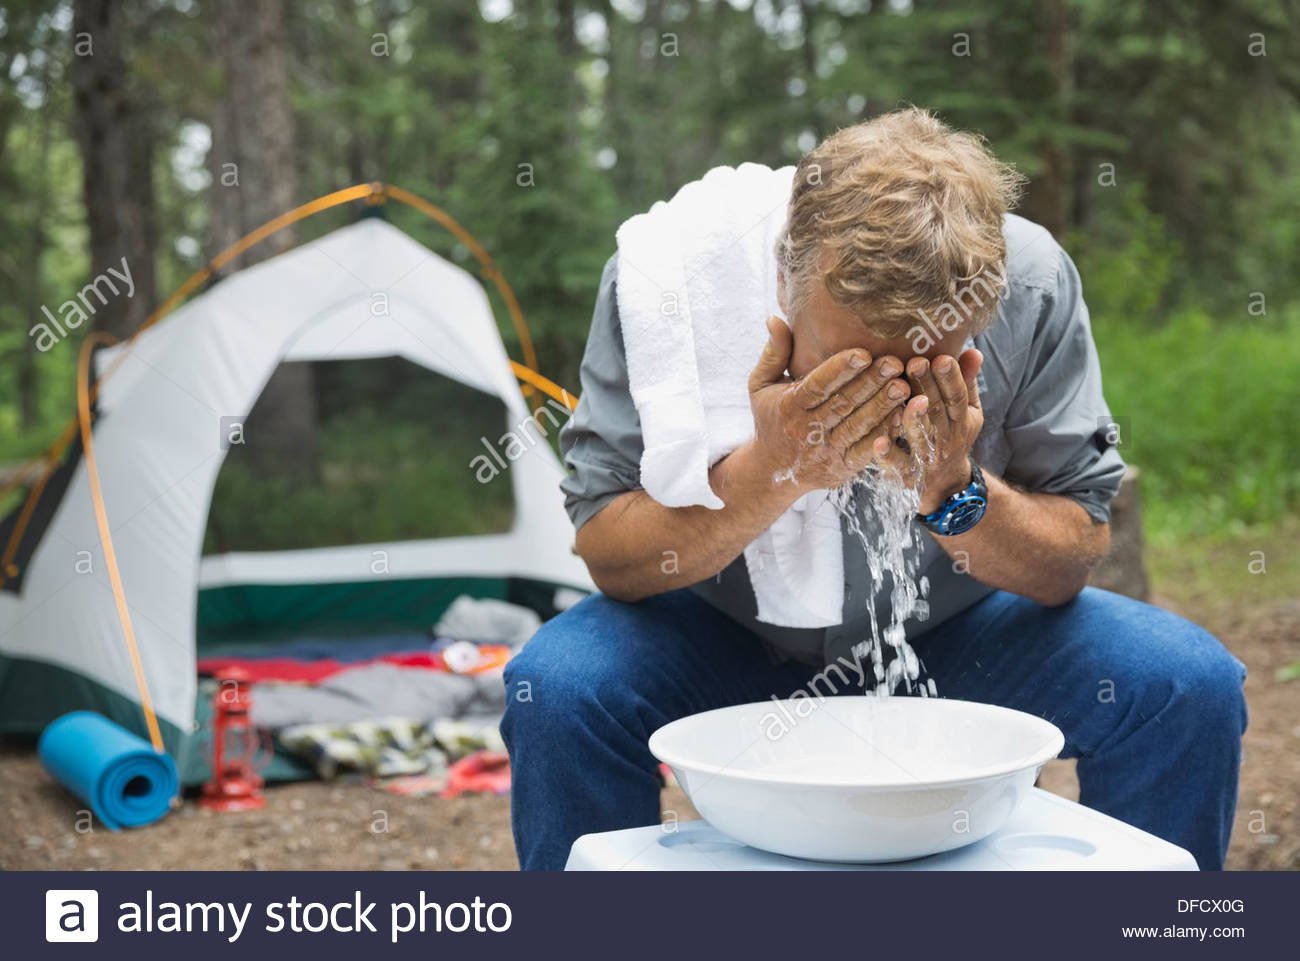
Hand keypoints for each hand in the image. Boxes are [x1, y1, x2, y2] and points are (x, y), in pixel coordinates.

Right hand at [747, 316, 909, 494]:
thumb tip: (774, 317)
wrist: (771, 471)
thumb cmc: (771, 418)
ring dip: (883, 407)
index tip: (863, 353)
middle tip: (896, 363)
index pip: (817, 385)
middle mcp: (807, 430)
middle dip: (871, 383)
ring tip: (905, 386)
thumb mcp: (760, 385)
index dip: (840, 369)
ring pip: (858, 426)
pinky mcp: (841, 467)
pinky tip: (903, 417)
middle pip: (843, 404)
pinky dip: (885, 435)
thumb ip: (773, 353)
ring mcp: (826, 451)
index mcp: (789, 406)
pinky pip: (865, 451)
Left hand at [882, 350, 983, 512]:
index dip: (951, 378)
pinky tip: (878, 441)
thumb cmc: (951, 435)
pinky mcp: (907, 474)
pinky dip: (888, 454)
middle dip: (928, 387)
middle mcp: (946, 439)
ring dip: (914, 419)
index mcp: (961, 420)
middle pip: (937, 412)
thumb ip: (966, 383)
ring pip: (921, 437)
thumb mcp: (967, 412)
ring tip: (907, 398)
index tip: (941, 357)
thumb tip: (974, 351)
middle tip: (916, 363)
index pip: (957, 397)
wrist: (945, 485)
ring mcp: (927, 457)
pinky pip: (897, 464)